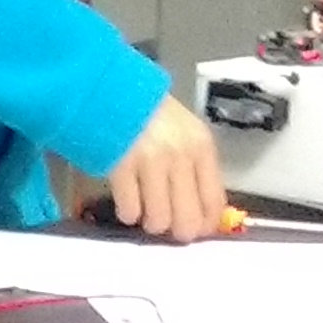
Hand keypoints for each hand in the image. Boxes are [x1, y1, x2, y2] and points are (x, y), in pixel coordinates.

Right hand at [100, 97, 229, 241]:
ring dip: (151, 222)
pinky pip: (129, 209)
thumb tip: (200, 211)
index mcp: (201, 148)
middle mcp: (180, 157)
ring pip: (159, 219)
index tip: (196, 230)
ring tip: (145, 213)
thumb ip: (194, 167)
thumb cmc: (149, 114)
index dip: (205, 224)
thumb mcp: (184, 134)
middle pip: (188, 218)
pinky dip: (128, 213)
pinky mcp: (120, 167)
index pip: (214, 202)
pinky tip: (127, 203)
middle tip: (169, 228)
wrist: (109, 91)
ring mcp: (149, 162)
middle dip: (179, 231)